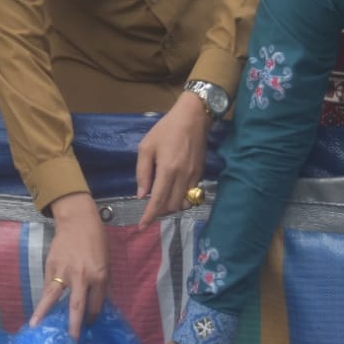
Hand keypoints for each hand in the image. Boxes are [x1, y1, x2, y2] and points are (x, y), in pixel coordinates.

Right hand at [30, 192, 108, 339]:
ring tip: (36, 327)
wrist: (78, 220)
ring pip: (53, 297)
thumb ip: (98, 284)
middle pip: (77, 306)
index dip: (92, 318)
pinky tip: (40, 311)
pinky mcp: (51, 266)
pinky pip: (48, 286)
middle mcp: (82, 276)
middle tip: (70, 342)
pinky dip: (45, 298)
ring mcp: (64, 271)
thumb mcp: (104, 263)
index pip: (96, 305)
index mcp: (100, 276)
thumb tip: (89, 304)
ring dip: (44, 313)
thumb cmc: (96, 242)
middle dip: (74, 327)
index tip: (87, 327)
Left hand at [135, 91, 212, 226]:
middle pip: (172, 206)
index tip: (142, 226)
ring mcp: (195, 176)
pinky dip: (182, 198)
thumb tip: (142, 194)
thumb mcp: (146, 147)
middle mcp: (183, 176)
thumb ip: (143, 172)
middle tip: (150, 207)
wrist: (193, 117)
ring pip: (184, 203)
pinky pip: (192, 194)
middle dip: (160, 211)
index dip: (150, 215)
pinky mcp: (201, 173)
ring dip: (172, 206)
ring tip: (162, 200)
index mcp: (168, 170)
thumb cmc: (166, 130)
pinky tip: (173, 191)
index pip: (158, 200)